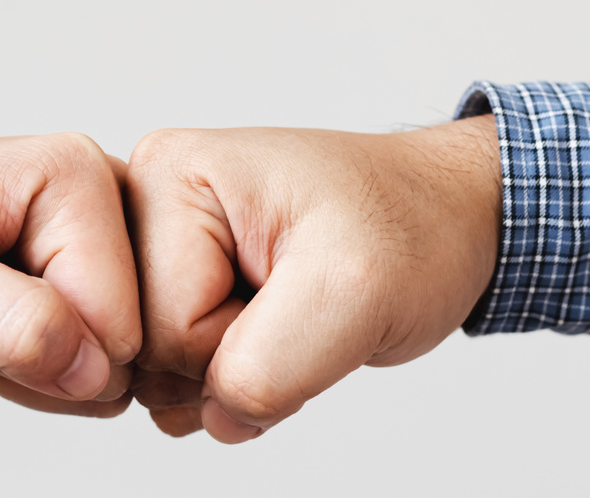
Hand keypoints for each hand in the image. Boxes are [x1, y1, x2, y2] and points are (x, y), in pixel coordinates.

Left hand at [0, 130, 138, 411]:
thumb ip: (15, 325)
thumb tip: (97, 370)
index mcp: (75, 175)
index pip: (119, 318)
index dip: (50, 352)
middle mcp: (104, 191)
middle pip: (132, 335)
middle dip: (54, 361)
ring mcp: (102, 229)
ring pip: (120, 353)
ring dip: (49, 366)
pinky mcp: (91, 264)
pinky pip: (103, 354)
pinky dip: (48, 364)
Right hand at [126, 115, 500, 442]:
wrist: (442, 220)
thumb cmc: (408, 227)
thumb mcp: (355, 292)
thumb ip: (268, 368)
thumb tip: (217, 416)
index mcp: (170, 174)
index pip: (157, 325)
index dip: (237, 343)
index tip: (299, 290)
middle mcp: (146, 204)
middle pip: (146, 350)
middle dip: (231, 361)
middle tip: (300, 309)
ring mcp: (160, 250)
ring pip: (158, 373)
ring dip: (235, 374)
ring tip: (292, 314)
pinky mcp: (180, 290)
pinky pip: (174, 379)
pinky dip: (233, 380)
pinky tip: (274, 330)